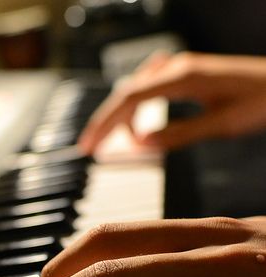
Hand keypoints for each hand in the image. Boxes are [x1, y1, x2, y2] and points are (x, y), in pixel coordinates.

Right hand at [78, 52, 265, 153]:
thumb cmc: (258, 101)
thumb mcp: (219, 123)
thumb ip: (179, 134)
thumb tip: (144, 144)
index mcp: (181, 76)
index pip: (129, 99)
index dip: (105, 123)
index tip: (89, 144)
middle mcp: (175, 67)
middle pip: (126, 94)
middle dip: (106, 122)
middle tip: (90, 147)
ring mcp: (178, 69)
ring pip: (135, 91)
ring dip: (121, 117)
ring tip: (114, 143)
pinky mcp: (184, 75)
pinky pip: (149, 89)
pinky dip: (139, 110)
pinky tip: (139, 125)